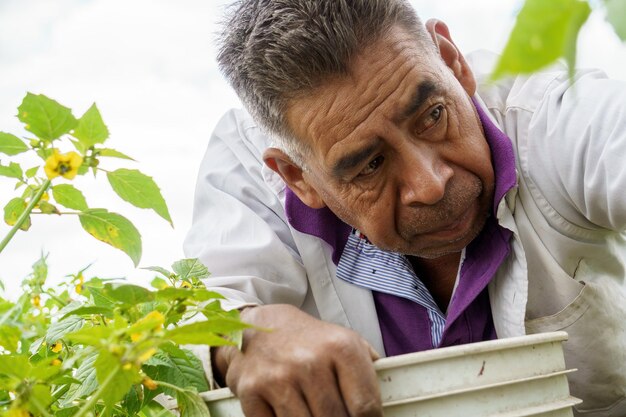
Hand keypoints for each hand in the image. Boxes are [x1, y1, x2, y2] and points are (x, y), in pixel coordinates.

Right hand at [213, 304, 381, 416]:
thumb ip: (370, 370)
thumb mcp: (345, 342)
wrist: (258, 326)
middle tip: (335, 416)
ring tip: (315, 413)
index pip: (366, 407)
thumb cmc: (309, 341)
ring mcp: (278, 378)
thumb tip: (392, 402)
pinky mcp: (252, 391)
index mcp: (341, 348)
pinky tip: (289, 413)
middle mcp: (310, 361)